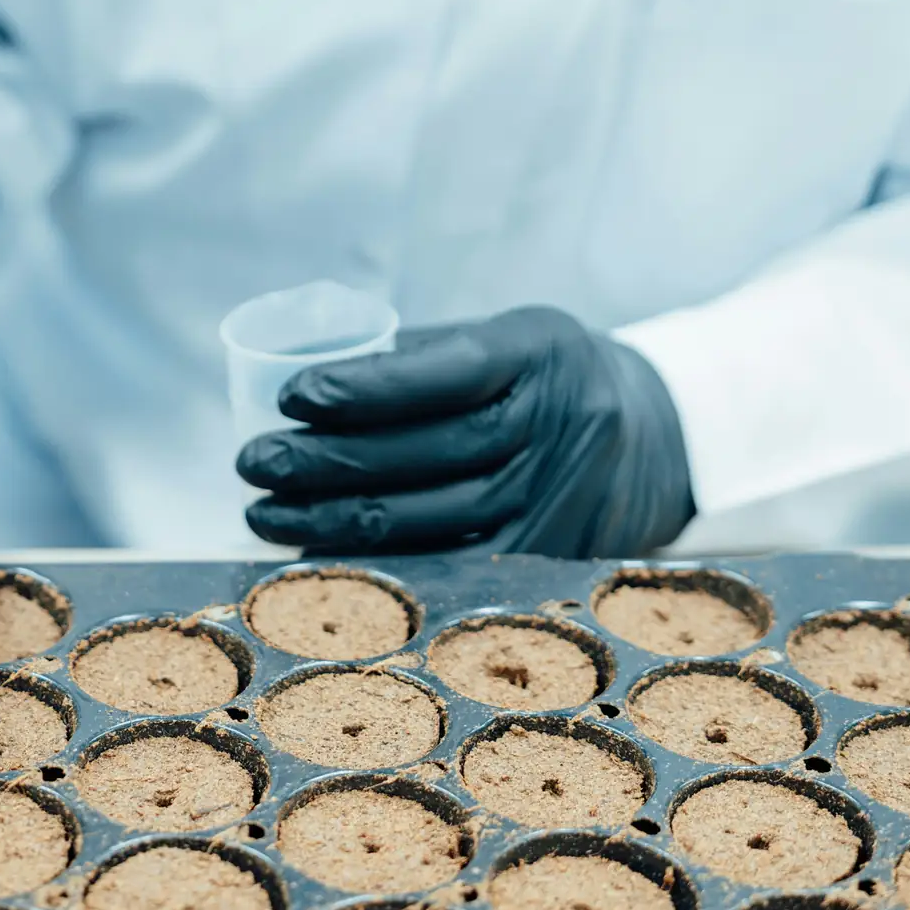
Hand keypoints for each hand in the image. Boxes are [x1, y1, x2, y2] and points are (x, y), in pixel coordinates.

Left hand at [236, 306, 694, 556]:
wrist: (657, 439)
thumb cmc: (543, 380)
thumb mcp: (505, 340)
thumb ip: (420, 359)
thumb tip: (304, 382)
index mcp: (537, 353)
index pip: (440, 373)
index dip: (361, 388)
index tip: (291, 397)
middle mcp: (555, 427)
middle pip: (423, 454)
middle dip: (323, 462)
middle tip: (253, 463)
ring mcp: (554, 499)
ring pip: (427, 519)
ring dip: (331, 522)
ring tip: (264, 515)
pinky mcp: (547, 555)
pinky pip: (446, 569)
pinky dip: (375, 569)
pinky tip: (316, 562)